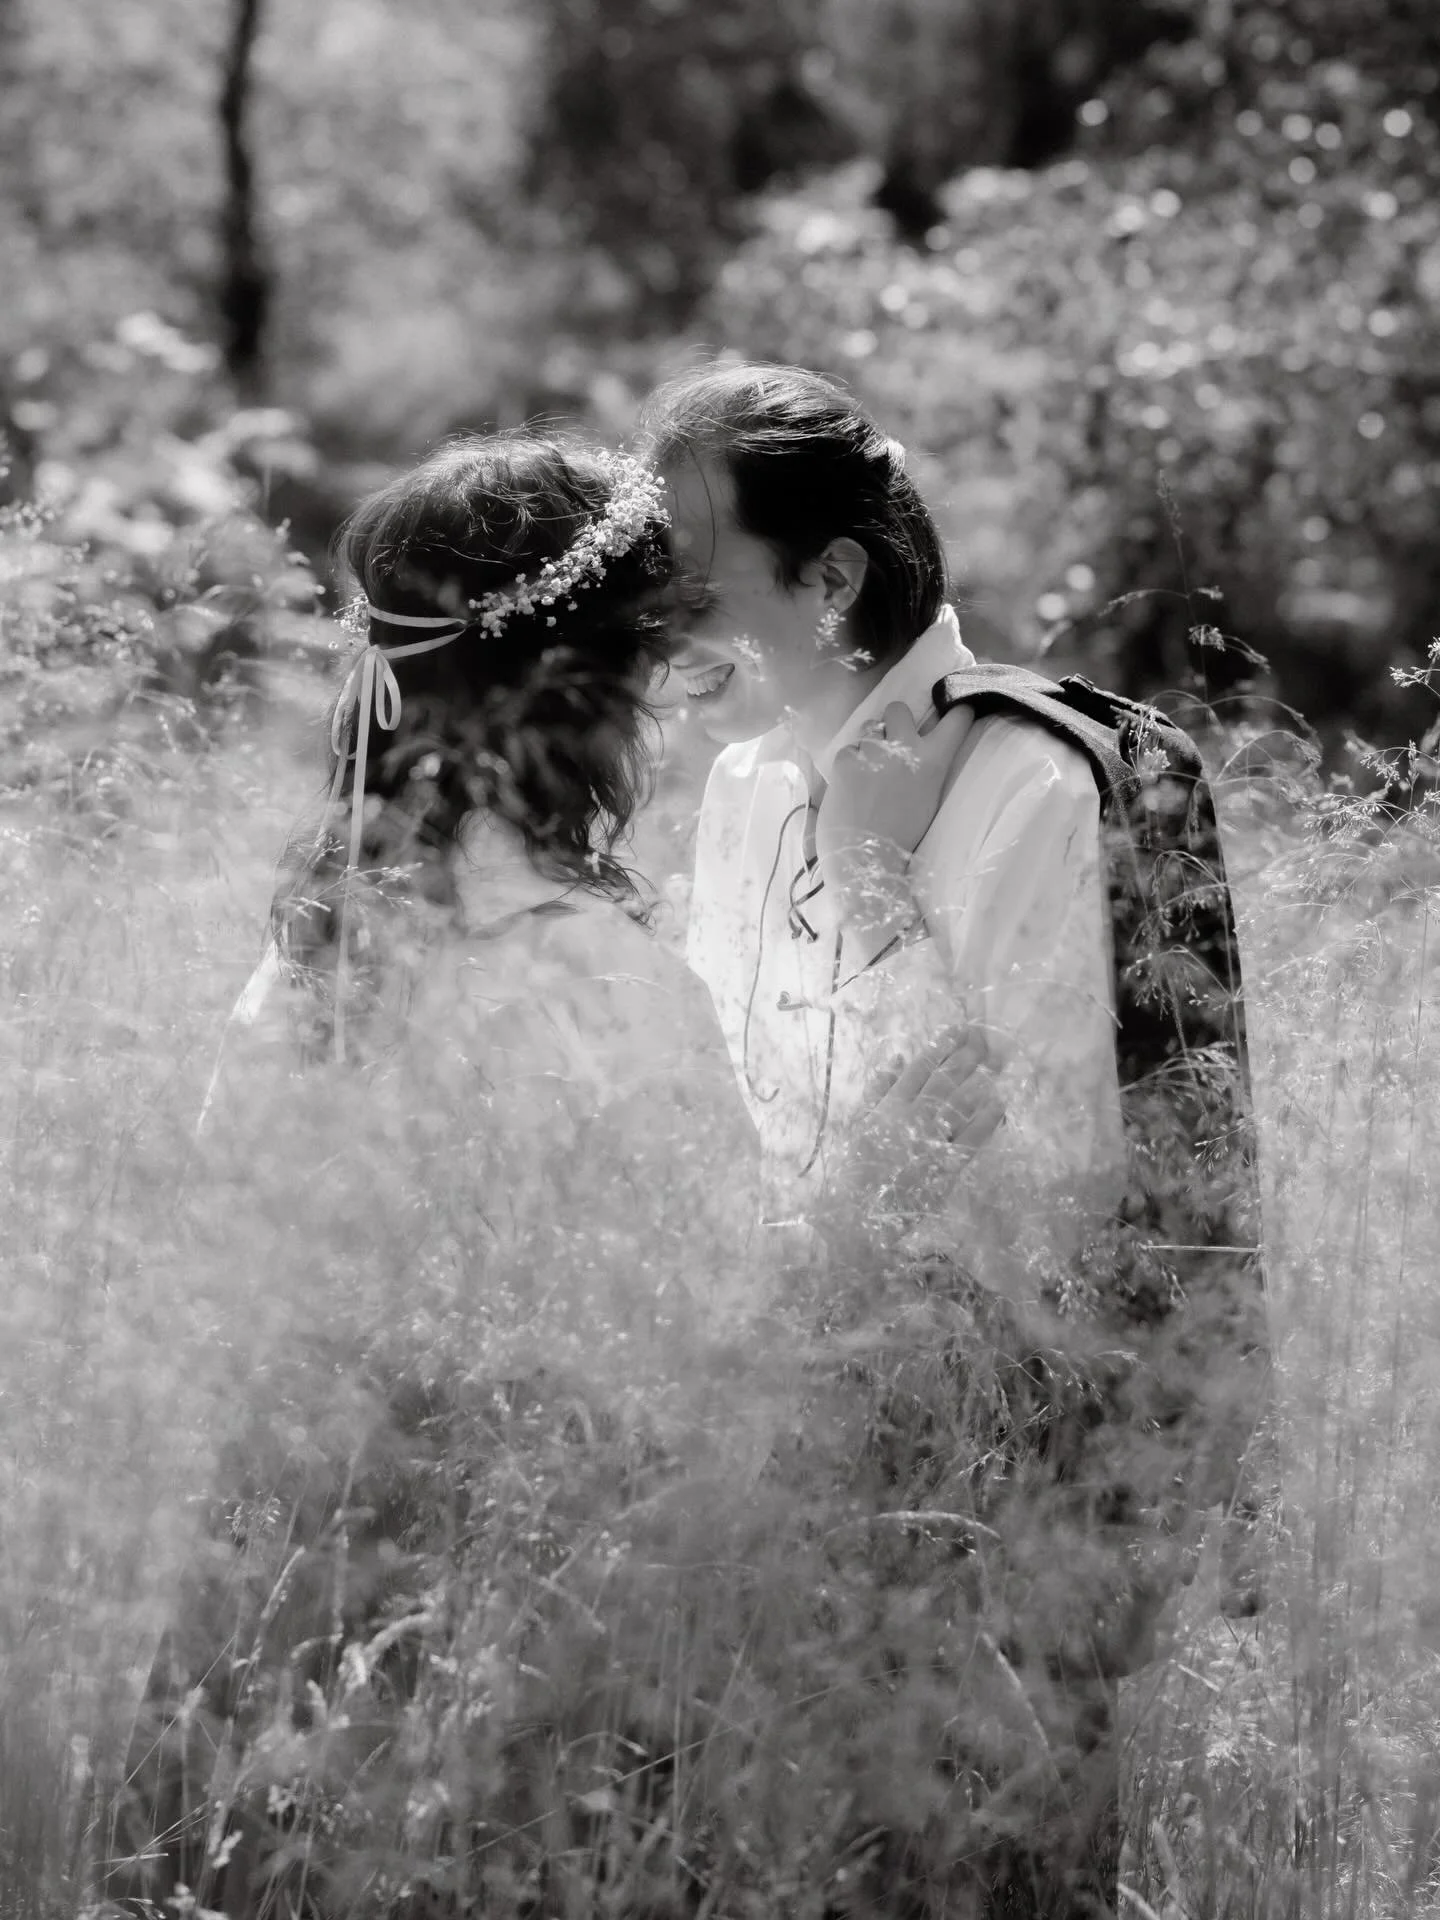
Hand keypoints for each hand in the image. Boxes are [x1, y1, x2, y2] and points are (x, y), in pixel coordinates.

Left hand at [817, 700, 975, 938]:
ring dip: (869, 742)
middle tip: (891, 742)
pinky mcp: (845, 761)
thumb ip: (925, 770)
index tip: (952, 710)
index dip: (955, 710)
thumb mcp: (928, 799)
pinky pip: (847, 750)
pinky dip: (848, 764)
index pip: (957, 717)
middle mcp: (906, 748)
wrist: (868, 860)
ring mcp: (873, 752)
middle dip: (893, 720)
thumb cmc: (902, 838)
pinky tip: (850, 787)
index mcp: (934, 761)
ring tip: (867, 769)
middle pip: (898, 708)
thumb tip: (919, 752)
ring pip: (869, 727)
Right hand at [832, 1025, 1005, 1228]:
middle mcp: (912, 1117)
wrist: (860, 1215)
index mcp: (889, 1105)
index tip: (958, 1028)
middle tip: (984, 1040)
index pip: (920, 1066)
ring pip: (960, 1103)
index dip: (941, 1044)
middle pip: (945, 1079)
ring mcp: (930, 1140)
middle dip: (967, 1056)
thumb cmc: (854, 1170)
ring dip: (980, 1082)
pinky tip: (999, 1105)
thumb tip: (897, 1058)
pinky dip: (986, 1120)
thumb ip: (877, 1090)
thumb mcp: (858, 1124)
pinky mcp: (945, 1165)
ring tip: (995, 1065)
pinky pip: (971, 1138)